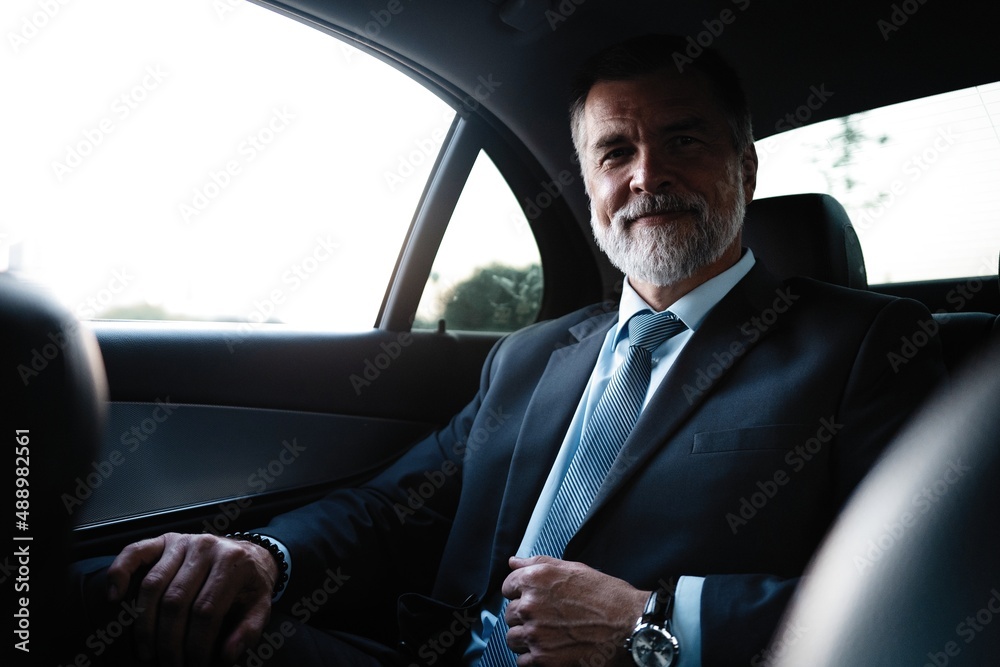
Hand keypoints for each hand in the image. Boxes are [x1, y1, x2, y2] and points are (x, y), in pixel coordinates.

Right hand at [106, 532, 277, 666]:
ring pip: (152, 585)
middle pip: (176, 602)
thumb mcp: (261, 607)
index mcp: (233, 563)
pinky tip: (114, 599)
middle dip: (169, 642)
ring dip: (144, 625)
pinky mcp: (163, 541)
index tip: (195, 665)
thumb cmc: (248, 586)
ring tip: (148, 652)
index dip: (197, 645)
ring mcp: (182, 541)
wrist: (247, 554)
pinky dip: (119, 573)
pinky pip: (134, 553)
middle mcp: (206, 547)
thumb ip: (249, 632)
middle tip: (169, 665)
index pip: (207, 611)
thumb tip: (227, 655)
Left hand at [501, 555, 646, 666]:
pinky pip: (522, 661)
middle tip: (547, 619)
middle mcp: (531, 605)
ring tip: (549, 636)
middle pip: (510, 614)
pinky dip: (534, 658)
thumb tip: (514, 563)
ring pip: (513, 638)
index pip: (507, 587)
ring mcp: (535, 633)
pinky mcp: (543, 659)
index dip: (520, 593)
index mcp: (536, 580)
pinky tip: (552, 650)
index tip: (531, 599)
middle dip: (525, 617)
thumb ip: (538, 564)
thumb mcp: (574, 569)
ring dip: (526, 638)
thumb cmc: (608, 597)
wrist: (630, 626)